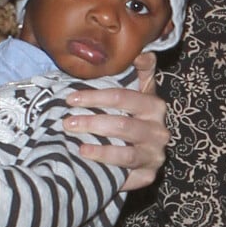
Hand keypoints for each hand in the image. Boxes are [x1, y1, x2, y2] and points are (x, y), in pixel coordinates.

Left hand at [63, 53, 168, 189]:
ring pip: (125, 153)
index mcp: (155, 106)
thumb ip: (141, 69)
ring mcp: (154, 155)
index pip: (122, 98)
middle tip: (66, 122)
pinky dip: (108, 168)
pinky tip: (90, 161)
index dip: (95, 97)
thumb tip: (141, 52)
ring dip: (98, 149)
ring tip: (76, 144)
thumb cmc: (132, 112)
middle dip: (91, 122)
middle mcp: (159, 131)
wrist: (141, 146)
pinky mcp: (149, 174)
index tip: (70, 98)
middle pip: (122, 126)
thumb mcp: (138, 89)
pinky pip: (128, 174)